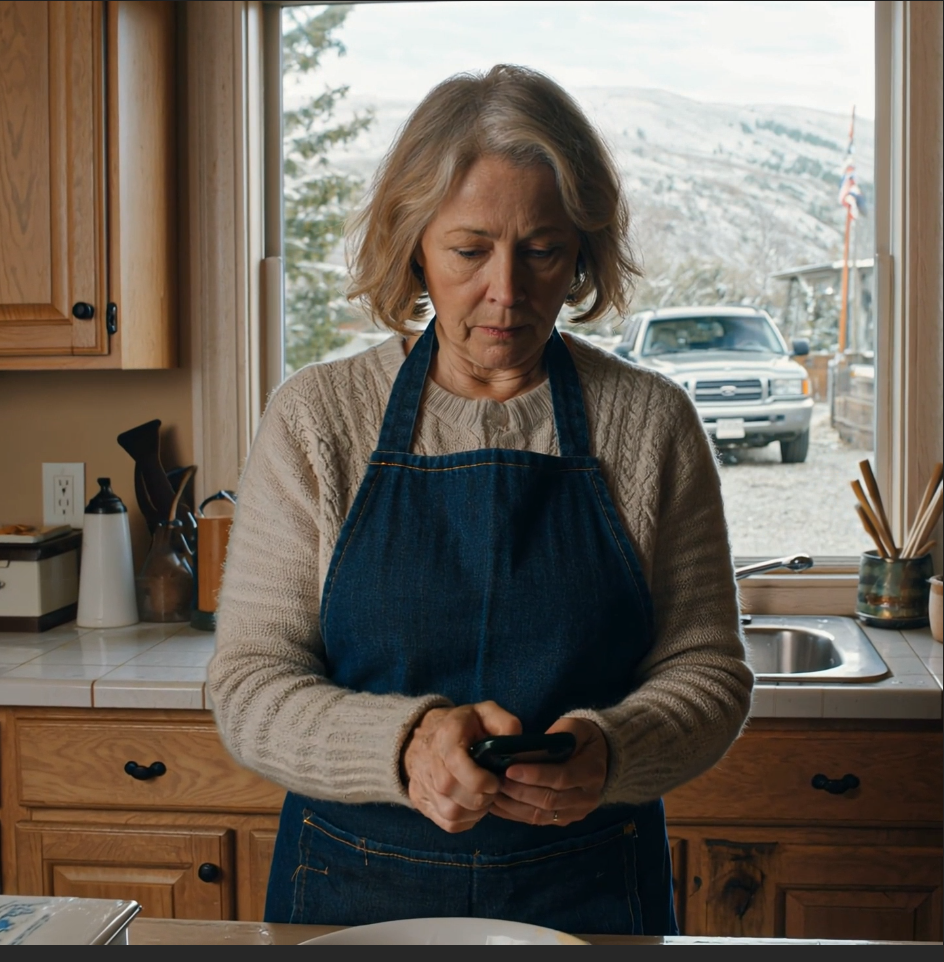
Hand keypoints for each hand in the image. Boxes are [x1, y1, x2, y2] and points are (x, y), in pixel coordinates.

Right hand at [402, 701, 521, 832]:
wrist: (426, 733)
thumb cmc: (463, 725)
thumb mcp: (486, 712)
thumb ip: (505, 724)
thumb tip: (515, 746)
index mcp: (446, 737)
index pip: (456, 765)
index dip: (480, 780)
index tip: (496, 781)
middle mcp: (429, 762)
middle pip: (454, 793)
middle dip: (482, 797)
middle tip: (494, 789)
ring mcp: (423, 784)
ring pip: (451, 812)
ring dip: (476, 811)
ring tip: (485, 797)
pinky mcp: (421, 801)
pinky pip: (447, 823)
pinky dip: (467, 820)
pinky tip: (473, 806)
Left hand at [490, 717, 607, 826]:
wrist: (599, 756)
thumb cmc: (581, 737)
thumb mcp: (573, 727)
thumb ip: (553, 737)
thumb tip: (524, 751)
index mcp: (592, 771)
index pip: (562, 778)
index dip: (535, 775)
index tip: (510, 769)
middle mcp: (587, 797)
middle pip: (550, 800)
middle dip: (520, 791)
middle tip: (497, 781)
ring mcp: (576, 812)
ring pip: (541, 815)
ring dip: (514, 806)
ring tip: (493, 793)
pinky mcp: (564, 820)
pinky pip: (538, 821)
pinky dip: (515, 814)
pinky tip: (498, 805)